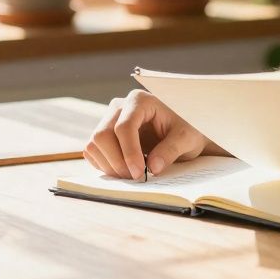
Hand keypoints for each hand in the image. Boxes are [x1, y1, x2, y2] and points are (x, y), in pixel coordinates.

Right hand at [83, 89, 224, 179]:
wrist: (180, 134)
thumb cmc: (185, 131)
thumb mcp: (187, 139)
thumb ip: (171, 150)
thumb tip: (152, 167)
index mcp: (140, 100)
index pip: (124, 126)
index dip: (129, 152)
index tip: (140, 173)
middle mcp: (120, 107)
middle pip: (103, 135)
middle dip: (117, 161)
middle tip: (136, 178)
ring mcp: (109, 120)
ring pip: (94, 144)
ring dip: (109, 166)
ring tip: (132, 176)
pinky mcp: (104, 135)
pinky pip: (92, 152)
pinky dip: (104, 165)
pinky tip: (124, 170)